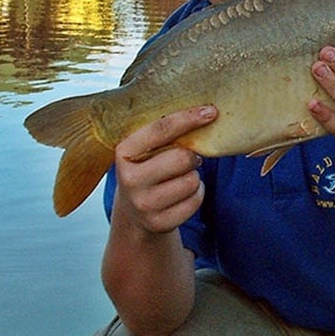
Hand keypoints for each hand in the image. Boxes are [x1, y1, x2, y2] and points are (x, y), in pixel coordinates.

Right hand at [112, 106, 216, 233]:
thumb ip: (164, 133)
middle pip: (181, 158)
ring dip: (194, 176)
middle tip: (189, 157)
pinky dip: (196, 194)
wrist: (134, 210)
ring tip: (181, 177)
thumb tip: (205, 112)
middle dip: (192, 155)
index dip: (188, 118)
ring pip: (192, 181)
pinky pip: (195, 200)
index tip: (211, 111)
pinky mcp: (158, 223)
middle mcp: (129, 180)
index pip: (160, 130)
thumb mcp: (145, 149)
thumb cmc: (148, 168)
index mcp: (124, 152)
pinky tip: (183, 193)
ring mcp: (143, 204)